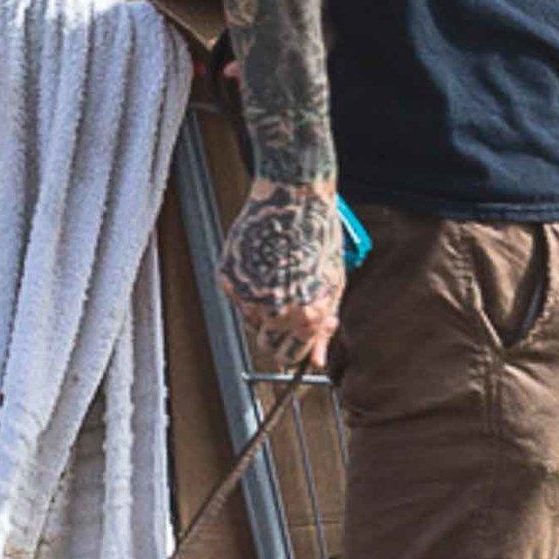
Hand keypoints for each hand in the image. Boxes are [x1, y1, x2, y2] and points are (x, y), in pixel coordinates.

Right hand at [221, 179, 345, 376]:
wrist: (295, 196)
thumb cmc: (319, 238)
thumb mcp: (332, 287)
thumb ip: (321, 329)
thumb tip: (315, 361)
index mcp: (303, 317)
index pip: (292, 357)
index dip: (299, 345)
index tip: (302, 333)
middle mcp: (272, 310)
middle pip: (267, 348)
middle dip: (280, 335)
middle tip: (290, 310)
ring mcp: (245, 294)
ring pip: (252, 321)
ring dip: (264, 309)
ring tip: (281, 274)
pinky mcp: (227, 276)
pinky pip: (238, 298)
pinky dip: (250, 288)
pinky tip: (265, 262)